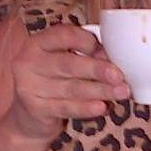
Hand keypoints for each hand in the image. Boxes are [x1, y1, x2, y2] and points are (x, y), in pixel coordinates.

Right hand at [8, 23, 129, 139]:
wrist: (29, 114)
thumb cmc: (54, 79)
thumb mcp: (64, 60)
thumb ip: (84, 54)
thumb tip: (111, 58)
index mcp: (39, 42)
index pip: (64, 35)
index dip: (88, 42)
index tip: (107, 51)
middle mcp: (29, 61)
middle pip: (68, 64)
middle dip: (97, 70)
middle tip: (119, 76)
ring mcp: (29, 86)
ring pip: (71, 88)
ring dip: (100, 90)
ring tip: (121, 92)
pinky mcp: (36, 109)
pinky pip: (66, 108)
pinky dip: (86, 108)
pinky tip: (102, 107)